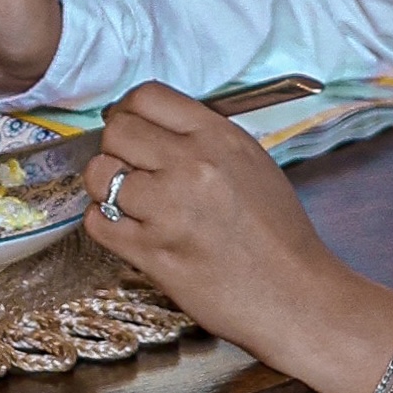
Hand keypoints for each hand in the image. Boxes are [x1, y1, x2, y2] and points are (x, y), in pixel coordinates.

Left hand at [79, 86, 392, 392]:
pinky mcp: (152, 253)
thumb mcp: (251, 162)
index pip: (146, 96)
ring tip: (129, 202)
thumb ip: (203, 139)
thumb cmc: (279, 233)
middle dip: (115, 148)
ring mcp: (168, 209)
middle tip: (127, 167)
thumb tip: (154, 128)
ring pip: (100, 175)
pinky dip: (106, 223)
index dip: (128, 110)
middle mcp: (190, 165)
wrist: (294, 295)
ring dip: (107, 188)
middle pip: (116, 131)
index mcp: (217, 137)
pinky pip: (98, 222)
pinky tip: (128, 229)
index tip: (128, 126)